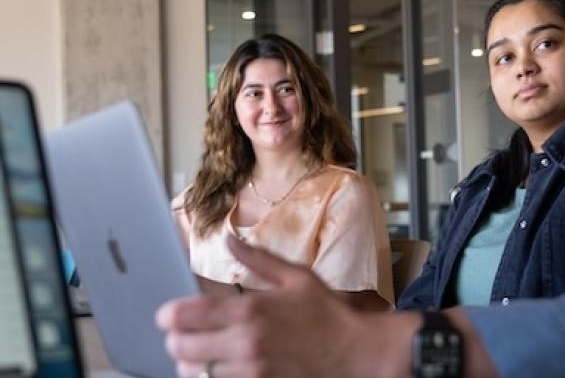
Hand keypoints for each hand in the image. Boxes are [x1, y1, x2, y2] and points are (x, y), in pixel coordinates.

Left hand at [157, 234, 418, 376]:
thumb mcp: (297, 277)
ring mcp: (249, 372)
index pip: (185, 315)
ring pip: (194, 374)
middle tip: (185, 336)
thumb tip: (228, 240)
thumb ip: (257, 259)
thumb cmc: (328, 314)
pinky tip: (221, 370)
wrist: (356, 353)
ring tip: (203, 356)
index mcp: (249, 309)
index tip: (169, 316)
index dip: (168, 316)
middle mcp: (243, 343)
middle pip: (180, 348)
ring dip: (193, 364)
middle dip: (177, 340)